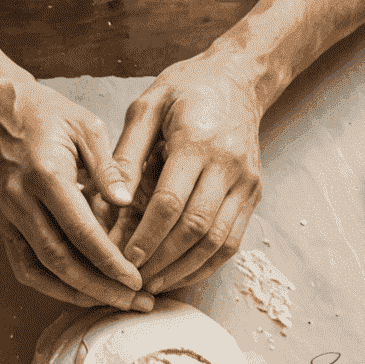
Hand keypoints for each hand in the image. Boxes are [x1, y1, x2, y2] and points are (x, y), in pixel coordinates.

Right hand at [0, 76, 151, 310]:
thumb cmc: (49, 115)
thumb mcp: (86, 127)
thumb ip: (107, 167)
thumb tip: (125, 203)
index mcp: (45, 176)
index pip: (80, 232)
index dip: (109, 262)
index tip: (137, 281)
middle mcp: (20, 201)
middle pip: (60, 261)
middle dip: (99, 288)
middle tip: (134, 303)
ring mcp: (7, 217)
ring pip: (40, 270)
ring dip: (77, 293)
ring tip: (114, 303)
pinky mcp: (3, 225)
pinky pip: (25, 266)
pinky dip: (52, 285)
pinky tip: (82, 292)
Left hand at [108, 55, 262, 293]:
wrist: (238, 78)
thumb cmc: (185, 89)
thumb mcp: (146, 107)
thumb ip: (127, 153)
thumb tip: (111, 199)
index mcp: (198, 142)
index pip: (171, 202)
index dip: (147, 235)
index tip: (123, 257)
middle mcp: (229, 166)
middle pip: (196, 228)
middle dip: (162, 260)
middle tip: (133, 280)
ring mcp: (246, 183)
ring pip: (218, 242)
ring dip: (184, 269)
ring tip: (153, 284)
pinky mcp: (254, 194)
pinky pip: (233, 241)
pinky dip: (207, 264)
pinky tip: (181, 274)